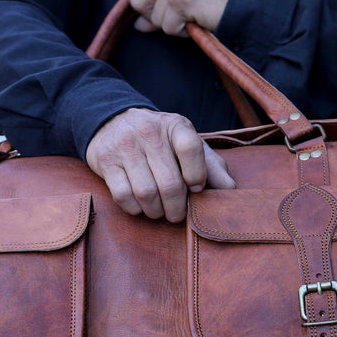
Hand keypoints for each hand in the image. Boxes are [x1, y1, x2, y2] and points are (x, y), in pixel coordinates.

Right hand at [86, 107, 235, 222]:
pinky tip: (140, 206)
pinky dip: (135, 209)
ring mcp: (125, 146)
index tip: (196, 188)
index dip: (197, 175)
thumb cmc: (159, 140)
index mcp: (176, 125)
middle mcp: (149, 132)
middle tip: (177, 214)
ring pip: (146, 193)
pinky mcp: (106, 161)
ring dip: (156, 211)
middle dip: (177, 207)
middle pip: (170, 183)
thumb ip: (211, 166)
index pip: (192, 149)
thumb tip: (230, 191)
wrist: (114, 122)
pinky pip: (123, 196)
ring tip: (159, 211)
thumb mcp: (187, 144)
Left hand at [127, 0, 240, 35]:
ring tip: (193, 13)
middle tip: (180, 12)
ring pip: (152, 17)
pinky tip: (198, 19)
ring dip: (172, 24)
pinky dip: (182, 31)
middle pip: (137, 0)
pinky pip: (167, 27)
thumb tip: (138, 24)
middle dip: (155, 14)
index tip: (165, 5)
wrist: (246, 3)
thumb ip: (158, 1)